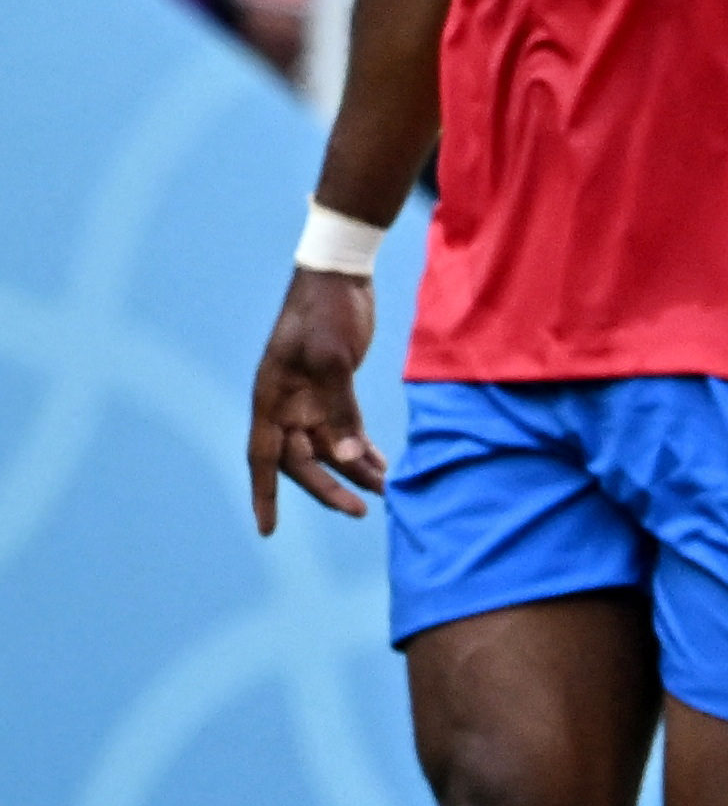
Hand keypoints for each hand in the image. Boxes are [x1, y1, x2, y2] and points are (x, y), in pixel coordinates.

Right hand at [247, 266, 383, 533]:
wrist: (341, 275)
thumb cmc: (328, 312)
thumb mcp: (334, 359)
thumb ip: (339, 409)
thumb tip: (345, 456)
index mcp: (272, 398)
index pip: (263, 458)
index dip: (265, 495)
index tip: (268, 530)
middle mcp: (286, 404)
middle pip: (302, 461)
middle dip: (330, 489)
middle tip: (362, 511)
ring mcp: (308, 398)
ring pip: (328, 449)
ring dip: (353, 471)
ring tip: (386, 491)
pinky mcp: (333, 390)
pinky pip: (343, 430)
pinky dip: (361, 449)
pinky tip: (381, 465)